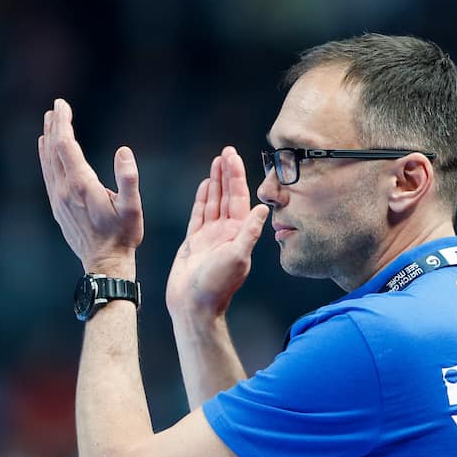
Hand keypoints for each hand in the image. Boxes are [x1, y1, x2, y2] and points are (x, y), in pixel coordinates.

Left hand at [38, 98, 141, 271]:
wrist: (105, 264)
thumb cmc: (123, 235)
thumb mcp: (133, 208)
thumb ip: (128, 179)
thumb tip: (123, 150)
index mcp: (81, 185)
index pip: (66, 145)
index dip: (63, 122)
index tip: (62, 104)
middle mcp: (65, 190)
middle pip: (54, 150)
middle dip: (55, 126)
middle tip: (56, 107)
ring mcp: (58, 199)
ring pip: (48, 162)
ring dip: (48, 140)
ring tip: (49, 121)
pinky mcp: (57, 207)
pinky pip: (47, 175)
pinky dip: (46, 157)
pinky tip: (46, 149)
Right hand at [167, 146, 269, 319]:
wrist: (193, 306)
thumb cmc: (216, 285)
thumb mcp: (237, 257)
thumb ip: (249, 232)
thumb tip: (263, 208)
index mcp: (239, 233)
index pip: (239, 198)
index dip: (236, 176)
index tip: (234, 156)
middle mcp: (227, 232)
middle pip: (228, 195)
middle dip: (227, 173)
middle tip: (226, 151)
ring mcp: (211, 236)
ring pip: (214, 202)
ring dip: (216, 182)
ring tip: (216, 161)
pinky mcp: (195, 242)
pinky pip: (199, 214)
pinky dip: (203, 199)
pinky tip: (206, 185)